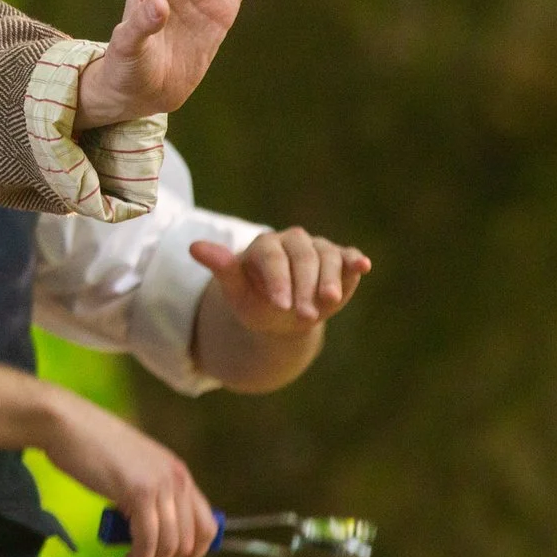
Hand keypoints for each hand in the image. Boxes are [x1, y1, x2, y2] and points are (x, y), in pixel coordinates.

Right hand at [37, 391, 216, 556]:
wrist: (66, 424)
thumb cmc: (90, 445)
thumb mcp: (132, 469)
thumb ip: (147, 492)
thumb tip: (149, 527)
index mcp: (178, 473)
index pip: (206, 524)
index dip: (193, 551)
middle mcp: (177, 478)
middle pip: (189, 539)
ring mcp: (160, 485)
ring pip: (170, 545)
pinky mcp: (139, 493)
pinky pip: (148, 542)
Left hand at [193, 228, 371, 335]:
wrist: (282, 314)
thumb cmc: (255, 302)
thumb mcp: (236, 292)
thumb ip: (222, 269)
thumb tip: (194, 246)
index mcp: (264, 246)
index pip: (271, 257)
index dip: (277, 280)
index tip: (279, 305)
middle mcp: (292, 241)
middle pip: (302, 257)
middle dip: (304, 285)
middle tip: (304, 315)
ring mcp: (317, 248)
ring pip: (327, 256)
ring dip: (330, 278)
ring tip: (329, 301)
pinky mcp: (339, 259)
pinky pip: (347, 256)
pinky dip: (355, 260)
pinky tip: (363, 266)